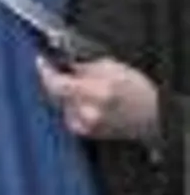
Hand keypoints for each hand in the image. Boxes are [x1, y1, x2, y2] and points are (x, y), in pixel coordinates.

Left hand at [37, 56, 161, 143]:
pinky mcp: (87, 134)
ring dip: (65, 94)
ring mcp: (86, 125)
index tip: (41, 60)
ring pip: (61, 105)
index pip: (56, 84)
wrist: (154, 116)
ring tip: (83, 88)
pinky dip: (72, 106)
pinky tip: (87, 102)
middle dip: (55, 81)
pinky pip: (70, 115)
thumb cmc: (136, 90)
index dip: (45, 71)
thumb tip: (61, 63)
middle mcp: (87, 112)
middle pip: (55, 94)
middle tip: (60, 70)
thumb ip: (82, 67)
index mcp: (94, 93)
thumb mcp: (110, 67)